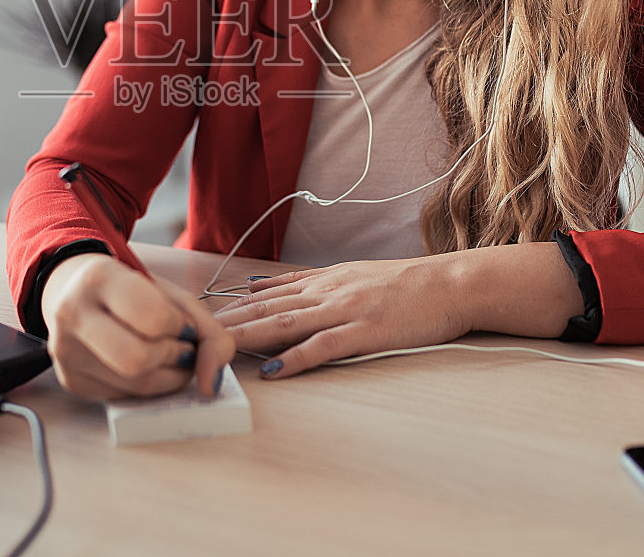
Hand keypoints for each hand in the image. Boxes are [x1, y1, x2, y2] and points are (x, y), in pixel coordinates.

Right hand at [41, 253, 236, 400]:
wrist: (76, 291)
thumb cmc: (129, 291)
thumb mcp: (172, 295)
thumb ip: (208, 331)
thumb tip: (212, 382)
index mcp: (100, 278)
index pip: (152, 317)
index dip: (178, 326)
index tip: (180, 323)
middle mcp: (73, 314)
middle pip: (138, 359)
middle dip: (173, 357)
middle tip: (179, 346)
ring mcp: (66, 351)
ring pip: (135, 384)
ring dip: (168, 375)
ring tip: (166, 354)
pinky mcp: (71, 380)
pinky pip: (125, 398)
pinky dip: (148, 386)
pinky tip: (145, 366)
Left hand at [215, 256, 469, 379]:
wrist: (451, 283)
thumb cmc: (405, 284)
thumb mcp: (347, 273)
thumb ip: (303, 282)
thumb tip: (256, 287)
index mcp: (321, 280)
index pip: (265, 295)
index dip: (229, 309)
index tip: (197, 319)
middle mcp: (326, 291)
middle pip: (265, 309)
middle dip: (226, 324)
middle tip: (192, 336)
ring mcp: (345, 310)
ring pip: (285, 324)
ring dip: (248, 338)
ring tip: (216, 350)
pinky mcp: (366, 330)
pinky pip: (323, 346)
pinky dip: (295, 358)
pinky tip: (272, 369)